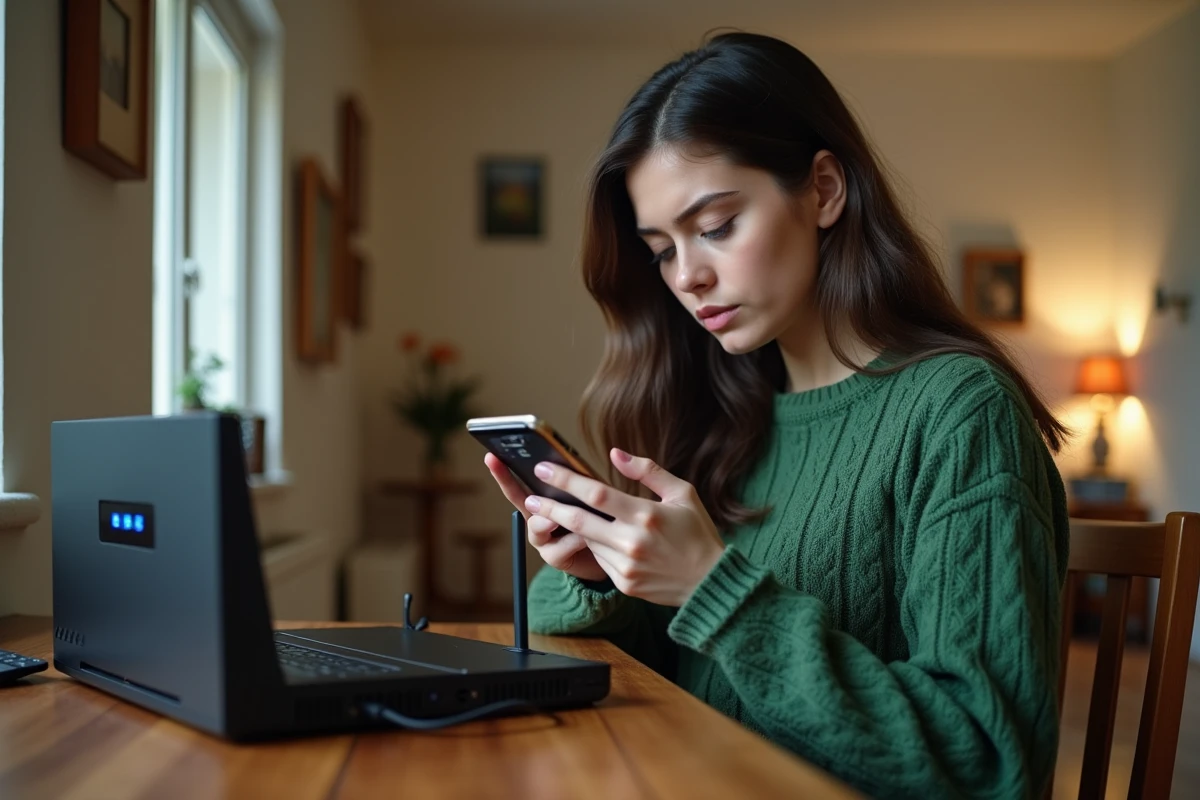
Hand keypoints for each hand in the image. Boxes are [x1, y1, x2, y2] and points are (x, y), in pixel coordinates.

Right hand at [483, 453, 607, 582]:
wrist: (608, 554)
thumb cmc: (597, 521)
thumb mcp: (586, 499)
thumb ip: (576, 486)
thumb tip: (569, 468)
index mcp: (542, 501)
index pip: (520, 483)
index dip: (504, 471)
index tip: (491, 456)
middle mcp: (537, 519)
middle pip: (519, 499)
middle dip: (508, 483)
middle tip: (514, 471)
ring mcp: (542, 540)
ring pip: (537, 525)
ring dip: (550, 517)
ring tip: (559, 515)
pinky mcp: (554, 557)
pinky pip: (561, 546)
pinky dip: (576, 539)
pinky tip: (587, 537)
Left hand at [522, 448, 726, 606]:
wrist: (709, 584)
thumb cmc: (697, 533)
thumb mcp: (683, 493)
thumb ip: (647, 470)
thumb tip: (614, 454)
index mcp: (646, 515)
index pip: (595, 494)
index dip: (566, 480)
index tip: (544, 469)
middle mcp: (632, 542)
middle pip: (578, 521)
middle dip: (550, 507)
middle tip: (531, 498)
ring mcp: (626, 566)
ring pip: (587, 540)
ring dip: (577, 528)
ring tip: (566, 514)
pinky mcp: (623, 583)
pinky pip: (600, 559)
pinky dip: (596, 546)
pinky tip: (603, 538)